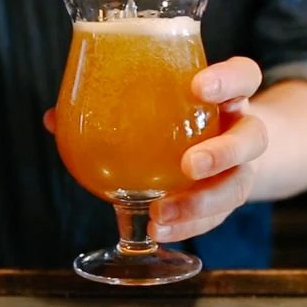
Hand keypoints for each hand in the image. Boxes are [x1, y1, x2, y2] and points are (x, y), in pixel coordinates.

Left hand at [44, 56, 267, 242]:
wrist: (224, 150)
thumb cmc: (179, 119)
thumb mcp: (158, 105)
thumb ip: (109, 106)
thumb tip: (53, 118)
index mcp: (227, 96)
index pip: (245, 76)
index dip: (229, 80)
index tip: (199, 86)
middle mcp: (241, 130)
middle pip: (253, 136)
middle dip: (224, 151)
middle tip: (189, 165)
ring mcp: (241, 169)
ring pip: (239, 185)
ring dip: (203, 203)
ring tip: (162, 214)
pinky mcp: (229, 200)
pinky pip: (216, 217)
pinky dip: (187, 226)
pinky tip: (157, 230)